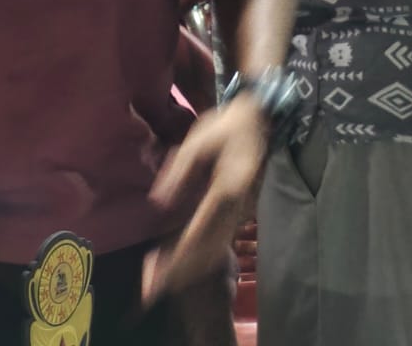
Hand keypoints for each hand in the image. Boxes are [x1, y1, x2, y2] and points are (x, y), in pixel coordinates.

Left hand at [143, 94, 267, 305]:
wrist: (260, 123)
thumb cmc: (226, 127)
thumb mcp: (198, 141)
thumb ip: (179, 171)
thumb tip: (159, 203)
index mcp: (226, 190)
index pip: (198, 233)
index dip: (175, 258)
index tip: (155, 276)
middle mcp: (236, 210)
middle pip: (206, 251)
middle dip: (178, 273)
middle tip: (150, 289)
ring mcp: (240, 215)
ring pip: (214, 252)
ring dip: (188, 269)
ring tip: (160, 281)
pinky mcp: (239, 215)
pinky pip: (219, 243)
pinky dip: (199, 258)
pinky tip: (181, 263)